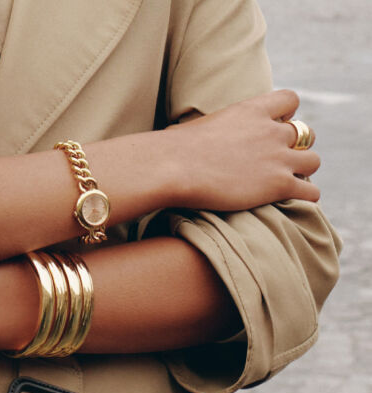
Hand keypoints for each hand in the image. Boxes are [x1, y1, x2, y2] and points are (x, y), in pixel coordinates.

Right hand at [164, 89, 319, 210]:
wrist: (173, 168)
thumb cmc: (173, 150)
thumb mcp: (199, 126)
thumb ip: (214, 128)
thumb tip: (192, 137)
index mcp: (252, 110)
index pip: (289, 99)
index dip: (284, 115)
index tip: (269, 129)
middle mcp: (271, 131)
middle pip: (305, 134)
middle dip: (294, 147)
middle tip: (275, 161)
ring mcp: (278, 158)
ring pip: (313, 161)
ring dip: (302, 171)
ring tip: (285, 181)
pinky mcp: (279, 185)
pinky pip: (311, 191)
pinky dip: (306, 195)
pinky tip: (290, 199)